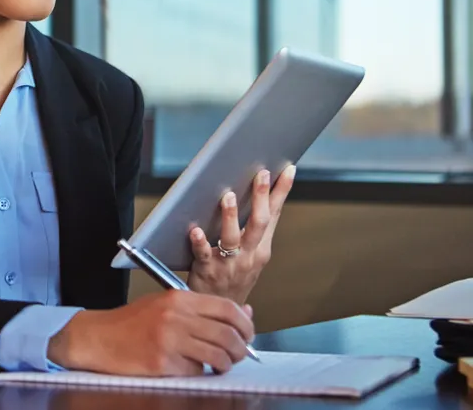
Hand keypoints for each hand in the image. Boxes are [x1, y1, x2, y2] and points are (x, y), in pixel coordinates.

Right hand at [47, 291, 255, 375]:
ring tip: (220, 364)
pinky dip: (200, 373)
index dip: (246, 325)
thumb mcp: (166, 305)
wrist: (99, 338)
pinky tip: (192, 368)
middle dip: (241, 349)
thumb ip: (203, 309)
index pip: (228, 308)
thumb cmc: (132, 322)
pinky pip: (197, 372)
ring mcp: (169, 341)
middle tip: (238, 354)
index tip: (247, 335)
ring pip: (218, 356)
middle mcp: (175, 317)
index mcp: (178, 299)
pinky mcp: (162, 364)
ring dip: (226, 364)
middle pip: (228, 335)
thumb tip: (244, 313)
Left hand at [187, 165, 295, 303]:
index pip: (274, 215)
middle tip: (260, 174)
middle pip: (259, 223)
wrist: (223, 314)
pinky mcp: (207, 270)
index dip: (281, 192)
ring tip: (229, 197)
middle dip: (261, 197)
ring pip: (232, 237)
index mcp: (261, 249)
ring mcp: (229, 263)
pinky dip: (199, 242)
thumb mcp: (253, 256)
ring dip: (231, 217)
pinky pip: (203, 254)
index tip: (288, 170)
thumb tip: (258, 195)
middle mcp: (249, 255)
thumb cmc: (235, 279)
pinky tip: (195, 230)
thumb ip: (254, 231)